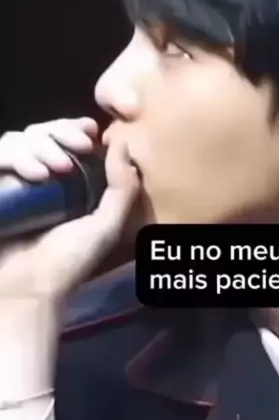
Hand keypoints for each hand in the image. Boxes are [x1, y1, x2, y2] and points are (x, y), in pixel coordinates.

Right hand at [0, 117, 139, 305]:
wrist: (26, 290)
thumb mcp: (106, 227)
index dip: (75, 128)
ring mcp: (13, 181)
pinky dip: (16, 156)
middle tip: (78, 147)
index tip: (89, 132)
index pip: (67, 137)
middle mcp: (39, 176)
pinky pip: (0, 154)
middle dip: (61, 133)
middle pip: (43, 131)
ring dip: (40, 145)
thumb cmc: (68, 263)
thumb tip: (125, 145)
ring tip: (54, 171)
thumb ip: (121, 189)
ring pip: (20, 138)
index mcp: (68, 182)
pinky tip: (35, 176)